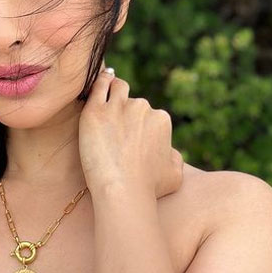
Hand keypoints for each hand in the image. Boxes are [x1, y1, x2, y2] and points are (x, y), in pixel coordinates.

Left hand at [78, 61, 183, 198]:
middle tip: (113, 129)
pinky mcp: (96, 111)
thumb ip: (174, 156)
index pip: (148, 114)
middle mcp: (143, 108)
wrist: (124, 190)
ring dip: (112, 89)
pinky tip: (97, 82)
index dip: (138, 125)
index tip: (128, 137)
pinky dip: (98, 82)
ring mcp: (118, 107)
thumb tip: (169, 151)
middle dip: (125, 112)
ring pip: (116, 88)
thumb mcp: (175, 173)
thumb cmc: (148, 188)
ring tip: (105, 94)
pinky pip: (98, 87)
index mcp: (161, 120)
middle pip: (132, 102)